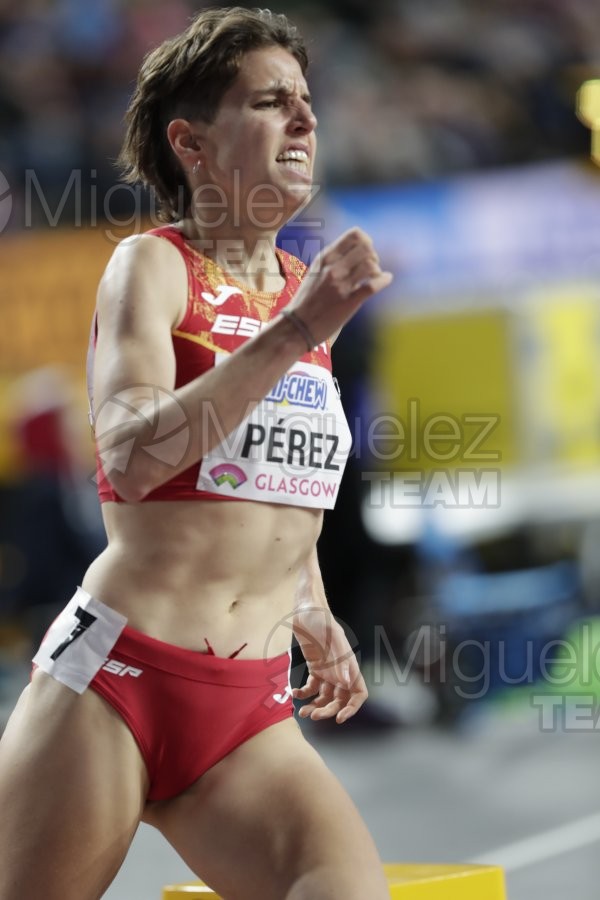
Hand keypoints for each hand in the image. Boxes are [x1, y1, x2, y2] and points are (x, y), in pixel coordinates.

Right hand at [289, 227, 392, 345]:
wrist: (297, 326)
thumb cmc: (307, 300)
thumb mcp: (315, 272)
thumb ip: (333, 261)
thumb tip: (355, 253)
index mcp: (325, 258)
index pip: (354, 235)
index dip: (366, 241)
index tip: (365, 253)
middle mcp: (333, 268)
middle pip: (366, 247)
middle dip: (373, 255)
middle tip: (370, 267)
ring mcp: (340, 285)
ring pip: (370, 265)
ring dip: (377, 270)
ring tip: (374, 277)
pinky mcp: (348, 302)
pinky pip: (372, 285)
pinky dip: (384, 280)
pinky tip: (386, 279)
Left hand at [292, 606, 367, 723]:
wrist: (306, 608)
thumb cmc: (320, 619)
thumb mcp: (331, 637)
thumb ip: (339, 660)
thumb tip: (346, 683)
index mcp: (349, 665)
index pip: (359, 692)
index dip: (352, 708)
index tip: (339, 717)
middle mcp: (340, 670)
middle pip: (340, 699)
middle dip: (328, 710)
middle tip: (313, 715)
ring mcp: (328, 669)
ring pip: (326, 697)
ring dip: (316, 706)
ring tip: (302, 711)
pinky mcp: (315, 667)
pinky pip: (312, 687)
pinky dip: (304, 693)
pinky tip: (294, 693)